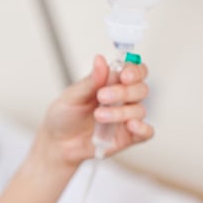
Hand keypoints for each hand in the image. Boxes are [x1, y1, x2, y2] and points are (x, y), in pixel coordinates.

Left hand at [35, 55, 152, 166]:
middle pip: (140, 89)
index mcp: (111, 84)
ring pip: (139, 110)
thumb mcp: (73, 96)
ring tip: (99, 115)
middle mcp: (122, 100)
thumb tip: (100, 60)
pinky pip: (146, 133)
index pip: (134, 72)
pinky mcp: (127, 137)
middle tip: (102, 96)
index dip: (134, 71)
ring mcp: (125, 118)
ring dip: (121, 112)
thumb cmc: (64, 117)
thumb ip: (90, 81)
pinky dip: (143, 128)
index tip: (124, 75)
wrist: (56, 143)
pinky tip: (130, 125)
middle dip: (123, 92)